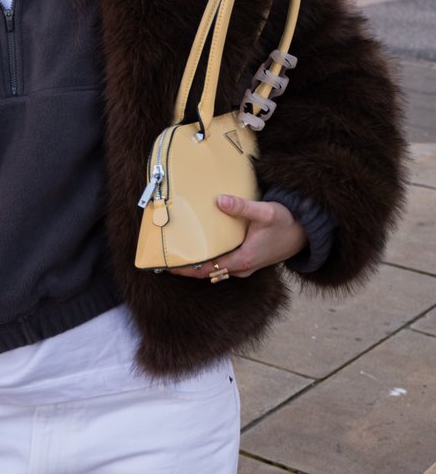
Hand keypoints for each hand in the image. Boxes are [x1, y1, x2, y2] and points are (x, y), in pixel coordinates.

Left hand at [168, 195, 306, 280]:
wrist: (306, 233)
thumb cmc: (286, 222)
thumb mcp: (265, 212)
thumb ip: (242, 208)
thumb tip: (220, 201)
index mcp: (242, 259)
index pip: (207, 268)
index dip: (187, 268)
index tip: (168, 265)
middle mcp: (242, 267)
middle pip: (208, 272)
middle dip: (188, 268)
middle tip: (168, 259)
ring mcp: (246, 266)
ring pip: (216, 270)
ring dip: (199, 265)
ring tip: (181, 255)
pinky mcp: (249, 261)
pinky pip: (225, 265)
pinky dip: (211, 261)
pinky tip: (204, 250)